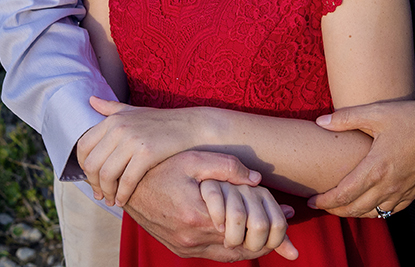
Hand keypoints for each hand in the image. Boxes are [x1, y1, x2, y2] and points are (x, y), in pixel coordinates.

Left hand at [77, 97, 204, 205]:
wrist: (191, 126)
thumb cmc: (161, 121)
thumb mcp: (133, 110)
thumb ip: (110, 107)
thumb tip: (89, 100)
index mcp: (112, 119)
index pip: (83, 146)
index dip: (83, 167)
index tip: (91, 178)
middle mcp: (119, 128)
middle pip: (92, 164)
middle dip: (94, 183)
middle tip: (101, 194)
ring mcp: (132, 140)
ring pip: (106, 175)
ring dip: (107, 192)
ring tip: (112, 200)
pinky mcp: (147, 153)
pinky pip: (127, 180)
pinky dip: (122, 194)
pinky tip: (123, 200)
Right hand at [122, 150, 296, 260]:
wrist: (127, 187)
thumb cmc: (162, 168)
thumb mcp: (194, 159)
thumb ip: (227, 166)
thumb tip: (258, 179)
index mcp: (198, 216)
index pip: (246, 229)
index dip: (269, 222)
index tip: (287, 214)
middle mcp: (191, 239)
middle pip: (242, 247)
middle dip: (266, 238)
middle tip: (286, 226)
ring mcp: (185, 248)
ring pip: (230, 256)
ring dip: (252, 246)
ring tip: (273, 233)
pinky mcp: (180, 250)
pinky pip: (215, 256)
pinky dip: (233, 248)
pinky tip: (246, 234)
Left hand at [306, 100, 414, 218]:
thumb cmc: (414, 118)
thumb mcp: (378, 112)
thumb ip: (347, 118)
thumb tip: (320, 122)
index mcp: (376, 167)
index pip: (344, 194)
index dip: (325, 202)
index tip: (311, 201)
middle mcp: (389, 185)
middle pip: (355, 209)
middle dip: (335, 211)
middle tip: (322, 205)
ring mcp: (403, 191)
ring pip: (373, 213)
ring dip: (354, 213)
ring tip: (342, 206)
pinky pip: (391, 210)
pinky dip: (376, 212)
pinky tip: (369, 205)